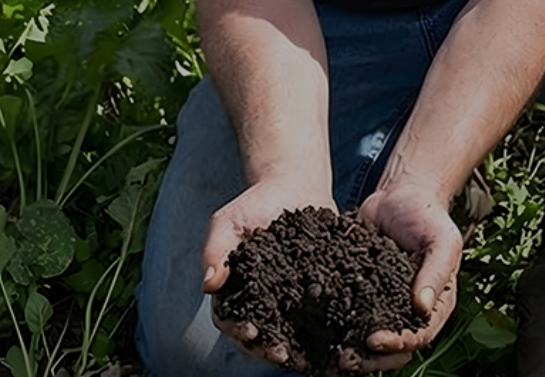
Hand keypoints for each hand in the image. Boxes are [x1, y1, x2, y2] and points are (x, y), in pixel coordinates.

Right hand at [202, 176, 335, 369]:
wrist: (296, 187)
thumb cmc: (255, 204)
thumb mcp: (228, 221)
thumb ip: (215, 250)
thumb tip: (208, 286)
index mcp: (236, 289)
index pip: (230, 320)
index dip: (239, 331)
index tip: (252, 334)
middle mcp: (262, 301)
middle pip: (260, 337)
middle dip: (268, 350)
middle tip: (284, 355)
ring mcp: (290, 301)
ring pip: (289, 334)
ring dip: (296, 350)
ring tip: (308, 358)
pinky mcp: (316, 294)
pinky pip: (319, 319)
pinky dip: (325, 333)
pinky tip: (336, 340)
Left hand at [344, 183, 464, 372]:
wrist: (400, 194)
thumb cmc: (428, 217)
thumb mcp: (442, 241)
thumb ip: (435, 272)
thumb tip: (422, 307)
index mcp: (434, 307)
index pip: (417, 336)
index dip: (397, 344)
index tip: (373, 341)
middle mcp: (407, 312)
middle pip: (391, 350)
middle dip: (369, 359)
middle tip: (344, 360)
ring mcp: (382, 304)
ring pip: (365, 338)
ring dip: (348, 350)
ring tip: (325, 356)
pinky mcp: (358, 290)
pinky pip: (347, 313)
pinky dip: (332, 326)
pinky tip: (311, 330)